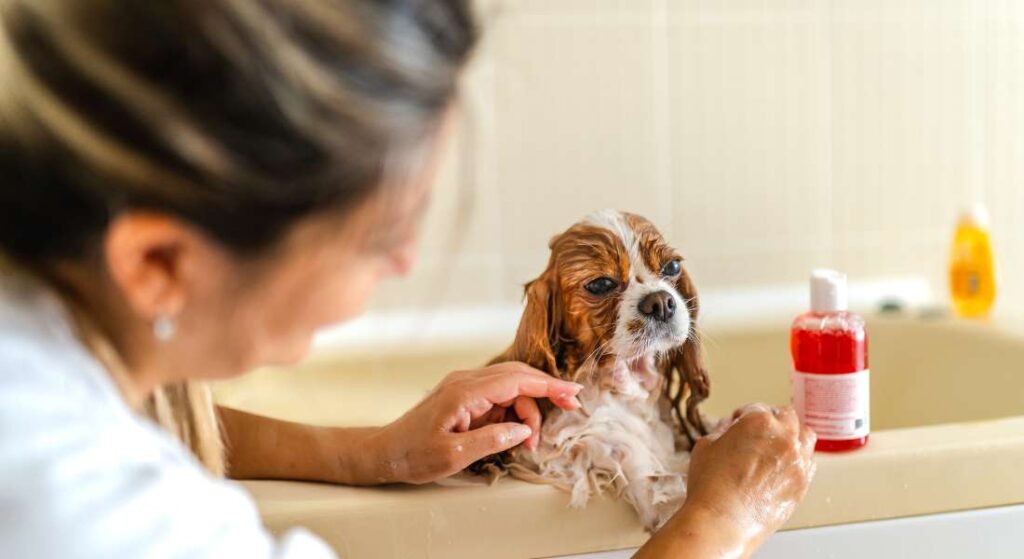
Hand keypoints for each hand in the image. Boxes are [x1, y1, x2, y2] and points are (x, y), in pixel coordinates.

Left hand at [372, 362, 582, 484]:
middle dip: (546, 391)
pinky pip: (499, 397)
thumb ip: (492, 440)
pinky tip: (516, 433)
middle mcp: (466, 382)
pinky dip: (513, 413)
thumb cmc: (413, 454)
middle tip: (570, 409)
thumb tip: (522, 430)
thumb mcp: (454, 455)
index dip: (547, 386)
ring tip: (529, 442)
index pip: (516, 380)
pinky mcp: (464, 397)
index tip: (572, 394)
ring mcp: (464, 387)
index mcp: (464, 392)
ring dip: (527, 411)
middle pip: (518, 376)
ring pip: (511, 388)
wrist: (384, 451)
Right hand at [636, 404, 815, 558]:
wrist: (722, 522)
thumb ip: (722, 431)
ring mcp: (797, 460)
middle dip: (771, 420)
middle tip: (759, 432)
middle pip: (786, 416)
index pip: (755, 408)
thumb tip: (730, 430)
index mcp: (759, 421)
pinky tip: (782, 467)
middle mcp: (784, 437)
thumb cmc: (711, 486)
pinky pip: (808, 463)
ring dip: (792, 436)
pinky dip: (798, 460)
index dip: (742, 416)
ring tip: (777, 446)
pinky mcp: (803, 483)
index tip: (737, 424)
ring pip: (805, 436)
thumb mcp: (705, 445)